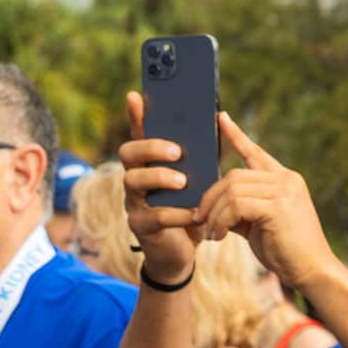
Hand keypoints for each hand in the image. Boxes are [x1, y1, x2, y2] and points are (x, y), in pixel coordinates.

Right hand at [118, 91, 200, 286]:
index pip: (139, 133)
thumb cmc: (192, 208)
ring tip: (183, 181)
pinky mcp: (140, 226)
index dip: (135, 115)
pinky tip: (195, 213)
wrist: (183, 252)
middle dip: (150, 147)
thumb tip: (219, 119)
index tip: (136, 95)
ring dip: (160, 178)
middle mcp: (135, 178)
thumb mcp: (200, 178)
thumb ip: (204, 153)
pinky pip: (153, 215)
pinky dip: (176, 213)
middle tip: (177, 151)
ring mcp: (133, 202)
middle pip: (128, 152)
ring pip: (133, 180)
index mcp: (149, 163)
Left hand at [193, 114, 347, 295]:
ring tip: (210, 234)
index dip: (236, 135)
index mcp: (285, 179)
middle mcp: (286, 179)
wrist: (312, 271)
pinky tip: (218, 237)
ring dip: (214, 213)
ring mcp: (284, 190)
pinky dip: (221, 221)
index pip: (255, 151)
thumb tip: (211, 204)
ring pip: (232, 190)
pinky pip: (236, 206)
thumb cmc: (286, 251)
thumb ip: (240, 208)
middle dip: (210, 198)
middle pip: (233, 175)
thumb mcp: (259, 224)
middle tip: (199, 220)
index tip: (220, 118)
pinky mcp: (278, 205)